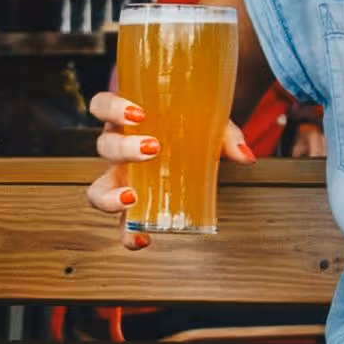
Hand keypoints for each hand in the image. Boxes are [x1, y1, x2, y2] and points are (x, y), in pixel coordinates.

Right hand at [80, 88, 249, 219]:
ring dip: (110, 197)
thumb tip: (245, 156)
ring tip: (132, 199)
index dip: (111, 108)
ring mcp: (120, 179)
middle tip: (152, 149)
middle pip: (104, 146)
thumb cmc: (190, 128)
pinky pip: (120, 223)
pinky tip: (143, 239)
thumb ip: (225, 135)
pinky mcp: (131, 205)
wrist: (195, 141)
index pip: (101, 105)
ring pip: (97, 189)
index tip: (138, 114)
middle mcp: (117, 148)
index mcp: (127, 120)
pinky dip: (127, 234)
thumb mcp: (208, 123)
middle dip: (124, 149)